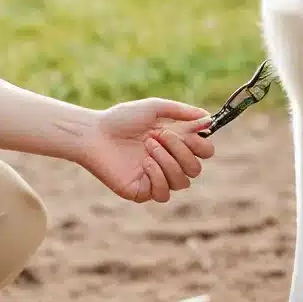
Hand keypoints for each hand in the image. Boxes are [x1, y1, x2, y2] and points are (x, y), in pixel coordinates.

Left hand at [76, 98, 214, 202]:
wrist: (94, 134)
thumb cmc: (121, 118)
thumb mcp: (154, 108)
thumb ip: (181, 112)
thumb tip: (208, 118)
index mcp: (174, 143)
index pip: (204, 152)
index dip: (203, 145)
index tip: (192, 133)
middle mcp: (168, 162)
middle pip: (196, 169)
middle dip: (182, 151)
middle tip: (160, 135)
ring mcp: (156, 178)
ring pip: (182, 183)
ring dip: (168, 162)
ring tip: (148, 146)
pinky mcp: (142, 191)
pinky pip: (163, 193)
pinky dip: (158, 176)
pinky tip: (144, 163)